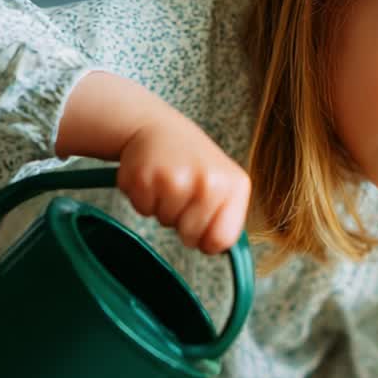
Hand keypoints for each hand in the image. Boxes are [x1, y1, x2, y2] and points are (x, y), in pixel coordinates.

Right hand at [116, 113, 250, 253]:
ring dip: (162, 208)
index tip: (201, 226)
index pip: (222, 239)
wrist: (157, 128)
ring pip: (165, 223)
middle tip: (182, 193)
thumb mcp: (223, 183)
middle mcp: (208, 182)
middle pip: (191, 236)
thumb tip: (216, 249)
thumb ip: (226, 217)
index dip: (207, 241)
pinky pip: (143, 210)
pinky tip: (152, 178)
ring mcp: (175, 179)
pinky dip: (144, 199)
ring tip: (168, 182)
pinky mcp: (145, 177)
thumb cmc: (193, 162)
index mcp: (234, 186)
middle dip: (182, 224)